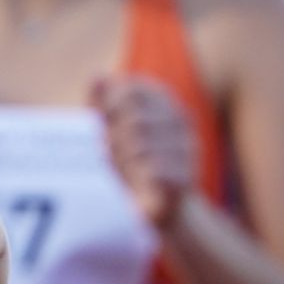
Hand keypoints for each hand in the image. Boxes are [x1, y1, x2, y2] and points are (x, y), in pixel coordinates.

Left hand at [92, 74, 197, 230]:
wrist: (162, 207)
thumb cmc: (132, 162)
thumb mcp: (113, 130)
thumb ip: (103, 103)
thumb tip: (96, 76)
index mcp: (165, 102)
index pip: (132, 93)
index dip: (109, 107)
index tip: (102, 121)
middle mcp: (182, 120)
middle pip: (133, 121)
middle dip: (113, 138)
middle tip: (107, 151)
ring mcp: (187, 149)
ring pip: (140, 148)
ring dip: (121, 161)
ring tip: (122, 169)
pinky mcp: (185, 177)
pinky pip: (151, 172)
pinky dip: (136, 179)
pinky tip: (136, 183)